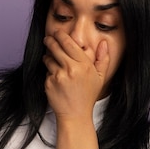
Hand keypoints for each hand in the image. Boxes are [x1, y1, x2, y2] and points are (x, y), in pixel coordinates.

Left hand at [43, 30, 109, 148]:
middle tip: (48, 39)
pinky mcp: (49, 83)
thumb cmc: (87, 96)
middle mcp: (71, 69)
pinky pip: (46, 71)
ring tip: (53, 61)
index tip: (57, 33)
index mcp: (84, 65)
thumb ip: (103, 59)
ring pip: (48, 58)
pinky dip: (48, 72)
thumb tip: (103, 43)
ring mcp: (58, 76)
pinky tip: (55, 78)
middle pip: (55, 47)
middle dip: (50, 40)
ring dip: (48, 57)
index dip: (60, 35)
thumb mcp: (100, 77)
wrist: (75, 115)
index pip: (69, 43)